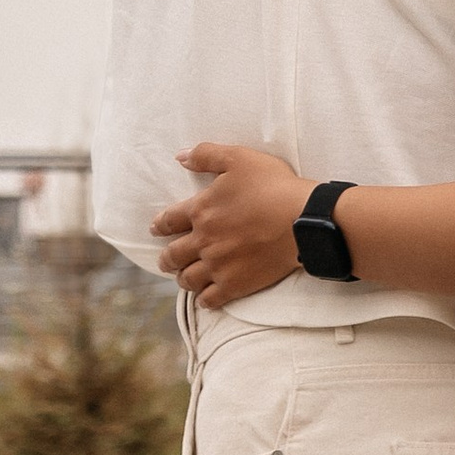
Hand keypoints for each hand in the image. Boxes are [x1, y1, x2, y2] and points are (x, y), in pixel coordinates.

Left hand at [152, 146, 310, 308]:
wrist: (300, 219)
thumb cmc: (270, 184)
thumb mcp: (237, 158)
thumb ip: (205, 155)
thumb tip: (180, 157)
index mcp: (201, 210)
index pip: (170, 221)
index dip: (160, 225)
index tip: (155, 229)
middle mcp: (204, 241)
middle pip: (174, 255)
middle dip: (166, 258)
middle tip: (164, 261)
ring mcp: (218, 266)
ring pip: (188, 279)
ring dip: (182, 278)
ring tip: (183, 278)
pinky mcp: (235, 285)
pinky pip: (211, 299)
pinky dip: (203, 300)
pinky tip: (204, 298)